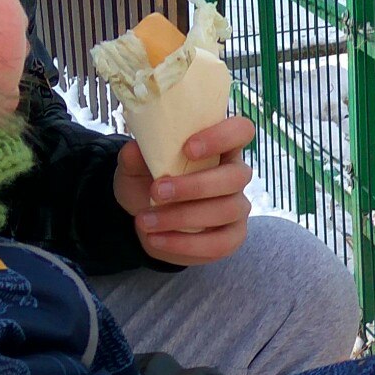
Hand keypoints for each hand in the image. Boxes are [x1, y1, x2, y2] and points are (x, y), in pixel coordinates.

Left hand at [111, 117, 257, 265]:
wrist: (147, 221)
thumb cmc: (148, 184)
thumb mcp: (133, 169)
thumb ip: (134, 157)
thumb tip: (135, 150)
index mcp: (219, 147)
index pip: (241, 130)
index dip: (222, 136)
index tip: (188, 149)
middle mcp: (235, 175)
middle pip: (236, 176)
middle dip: (195, 186)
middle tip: (156, 192)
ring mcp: (237, 207)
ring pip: (226, 210)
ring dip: (183, 217)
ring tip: (146, 221)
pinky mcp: (232, 237)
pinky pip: (220, 243)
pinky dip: (185, 244)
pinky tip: (157, 240)